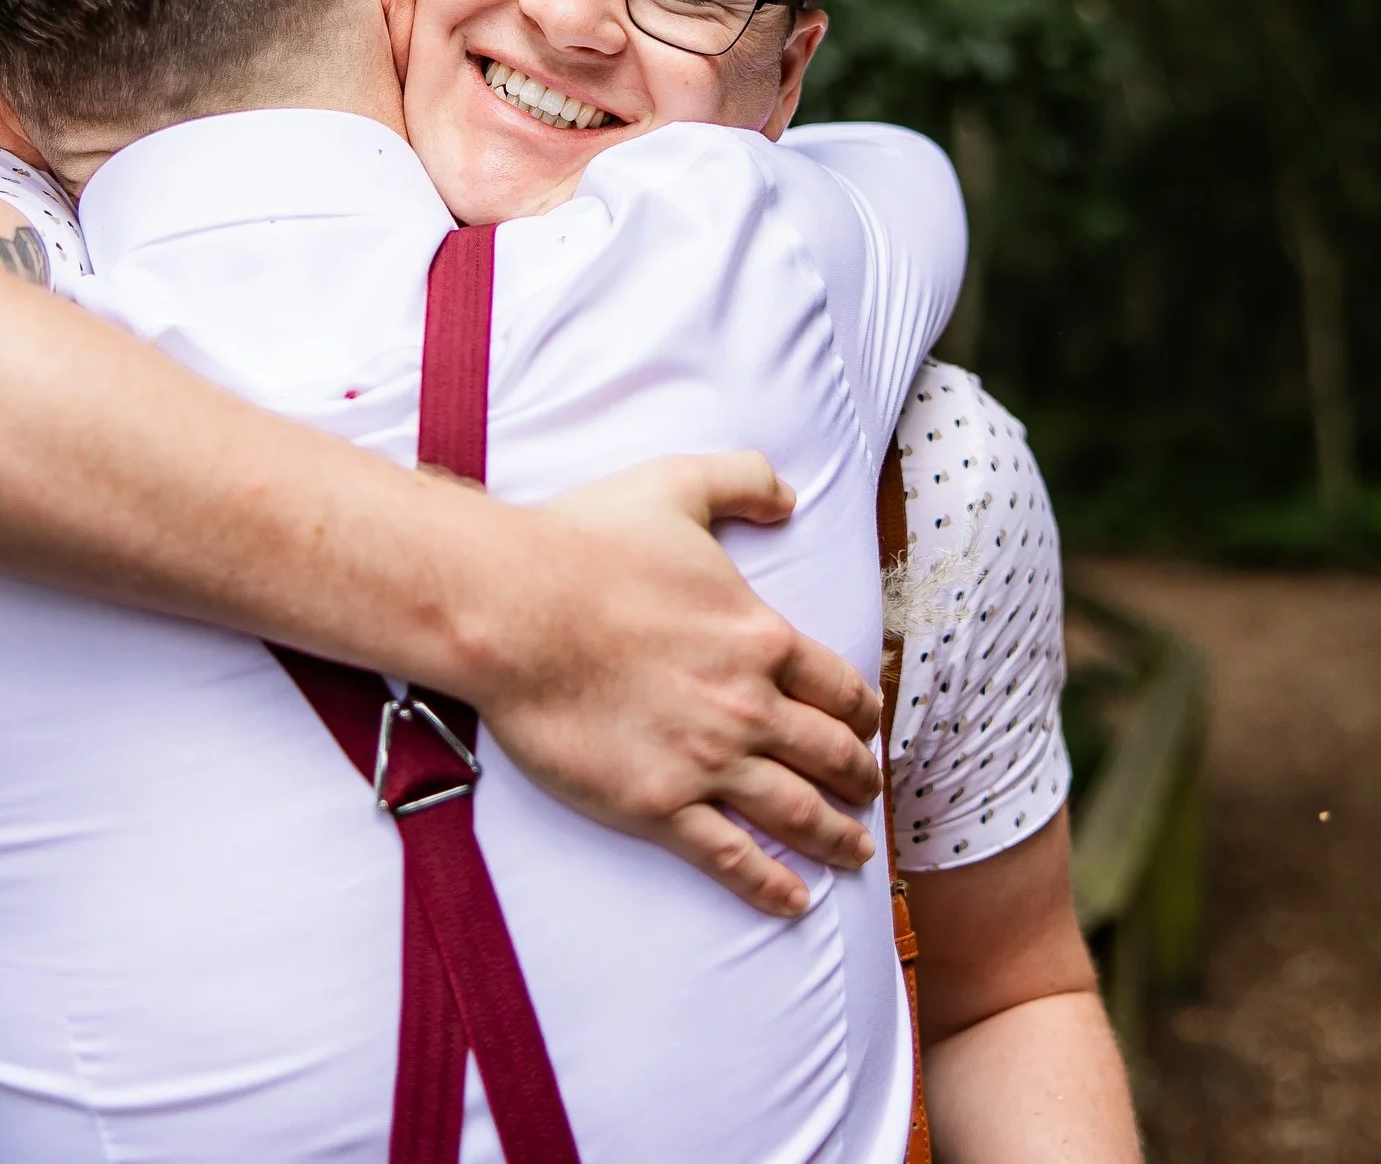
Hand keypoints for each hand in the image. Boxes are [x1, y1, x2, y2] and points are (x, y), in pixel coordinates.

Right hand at [458, 451, 883, 915]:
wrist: (510, 609)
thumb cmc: (583, 545)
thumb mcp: (675, 486)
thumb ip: (742, 480)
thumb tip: (790, 493)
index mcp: (760, 637)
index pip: (838, 687)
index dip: (861, 712)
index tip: (867, 728)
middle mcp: (749, 706)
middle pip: (830, 754)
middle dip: (859, 778)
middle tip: (870, 795)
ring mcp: (706, 761)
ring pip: (796, 812)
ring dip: (836, 837)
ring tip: (857, 855)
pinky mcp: (657, 804)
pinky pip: (732, 857)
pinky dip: (772, 885)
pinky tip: (795, 901)